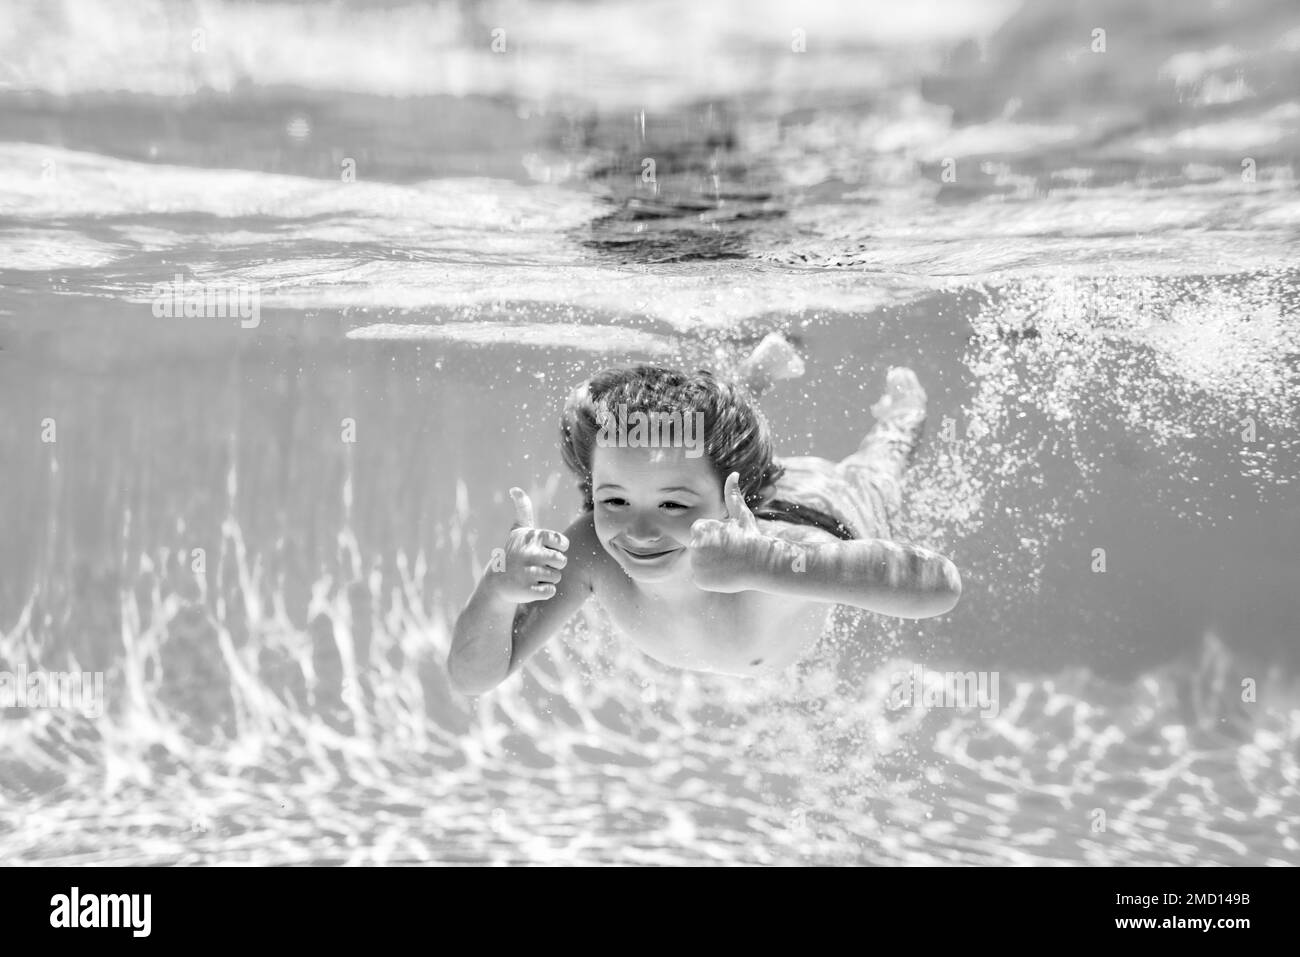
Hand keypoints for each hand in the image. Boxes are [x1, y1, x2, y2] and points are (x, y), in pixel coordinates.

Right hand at [488, 488, 568, 602]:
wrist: (497, 582)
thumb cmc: (514, 553)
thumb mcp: (518, 530)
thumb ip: (523, 509)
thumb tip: (514, 489)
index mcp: (533, 537)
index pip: (562, 542)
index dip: (557, 548)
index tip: (543, 549)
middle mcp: (531, 553)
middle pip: (562, 561)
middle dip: (553, 565)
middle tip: (537, 565)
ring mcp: (529, 573)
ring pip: (556, 577)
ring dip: (548, 579)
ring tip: (532, 576)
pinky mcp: (527, 590)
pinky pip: (551, 591)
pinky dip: (545, 591)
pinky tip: (531, 587)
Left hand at [688, 472, 769, 592]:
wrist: (760, 564)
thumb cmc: (750, 538)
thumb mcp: (740, 515)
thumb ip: (732, 495)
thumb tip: (734, 473)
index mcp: (699, 529)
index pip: (698, 532)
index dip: (713, 536)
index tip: (726, 540)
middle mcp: (694, 547)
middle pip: (697, 547)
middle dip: (710, 550)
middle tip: (727, 552)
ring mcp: (696, 565)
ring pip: (698, 562)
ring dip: (709, 563)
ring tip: (726, 562)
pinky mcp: (699, 580)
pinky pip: (700, 577)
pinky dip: (709, 577)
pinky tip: (723, 573)